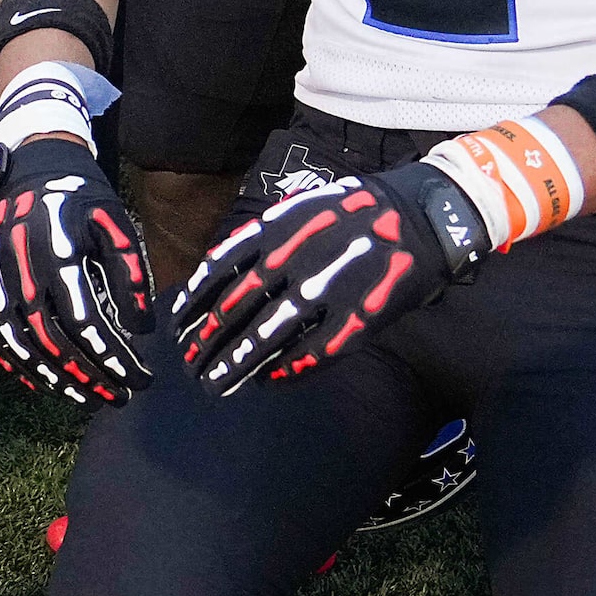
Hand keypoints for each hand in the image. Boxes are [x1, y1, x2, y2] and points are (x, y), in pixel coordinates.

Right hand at [0, 137, 152, 403]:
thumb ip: (130, 276)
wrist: (33, 167)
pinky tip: (41, 383)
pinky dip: (15, 363)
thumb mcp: (116, 226)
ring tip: (84, 399)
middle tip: (117, 398)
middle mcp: (21, 268)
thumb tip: (139, 329)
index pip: (85, 322)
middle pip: (51, 340)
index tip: (141, 380)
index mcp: (57, 252)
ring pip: (18, 344)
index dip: (113, 358)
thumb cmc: (82, 199)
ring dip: (52, 379)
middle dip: (87, 377)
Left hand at [169, 162, 484, 395]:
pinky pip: (311, 351)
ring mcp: (323, 294)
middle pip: (235, 313)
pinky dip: (286, 370)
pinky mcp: (354, 318)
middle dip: (208, 344)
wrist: (418, 216)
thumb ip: (257, 242)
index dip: (193, 306)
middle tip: (190, 366)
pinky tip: (268, 381)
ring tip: (216, 384)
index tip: (177, 328)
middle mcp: (292, 264)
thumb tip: (215, 276)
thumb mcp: (296, 211)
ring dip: (237, 365)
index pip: (217, 275)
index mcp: (274, 233)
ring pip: (266, 338)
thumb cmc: (350, 213)